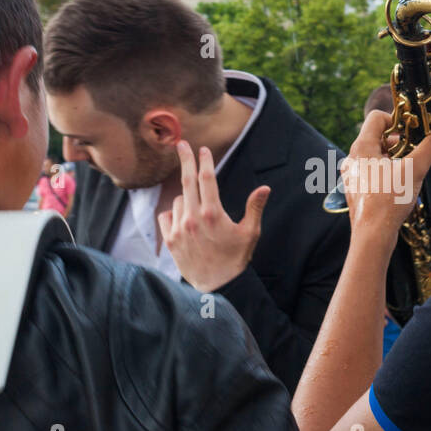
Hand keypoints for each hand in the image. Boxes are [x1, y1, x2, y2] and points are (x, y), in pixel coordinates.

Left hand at [159, 140, 269, 292]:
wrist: (219, 286)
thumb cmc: (237, 258)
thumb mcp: (250, 233)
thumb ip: (255, 208)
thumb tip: (265, 188)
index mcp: (214, 213)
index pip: (207, 179)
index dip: (204, 161)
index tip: (202, 149)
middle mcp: (194, 218)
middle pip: (187, 181)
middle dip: (185, 160)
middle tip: (181, 144)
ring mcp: (179, 229)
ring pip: (178, 201)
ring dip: (186, 199)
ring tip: (199, 215)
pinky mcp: (170, 240)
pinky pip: (166, 216)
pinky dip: (173, 214)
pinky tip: (183, 221)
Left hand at [342, 110, 430, 246]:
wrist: (372, 236)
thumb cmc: (388, 202)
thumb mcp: (415, 170)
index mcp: (362, 147)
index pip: (376, 118)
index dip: (396, 119)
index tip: (413, 130)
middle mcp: (353, 159)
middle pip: (376, 137)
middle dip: (398, 141)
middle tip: (415, 149)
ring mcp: (353, 176)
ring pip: (374, 156)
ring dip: (392, 157)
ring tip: (409, 168)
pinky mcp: (357, 190)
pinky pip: (371, 172)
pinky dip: (386, 172)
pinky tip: (399, 184)